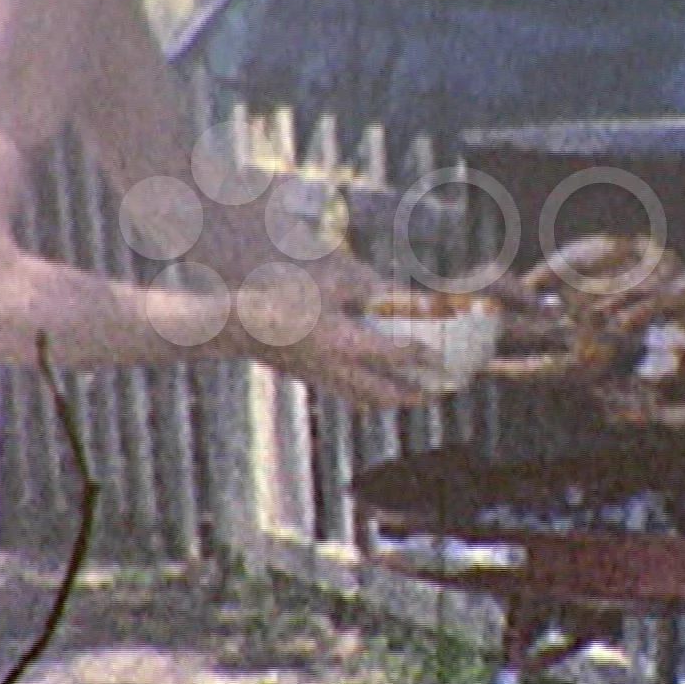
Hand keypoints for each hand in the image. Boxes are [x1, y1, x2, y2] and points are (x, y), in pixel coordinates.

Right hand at [234, 249, 443, 407]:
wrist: (239, 325)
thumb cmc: (285, 297)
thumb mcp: (331, 283)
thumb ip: (368, 287)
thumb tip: (400, 292)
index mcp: (347, 344)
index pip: (397, 355)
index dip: (424, 357)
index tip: (445, 357)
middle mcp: (339, 369)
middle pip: (386, 393)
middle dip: (415, 395)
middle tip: (438, 393)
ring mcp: (323, 378)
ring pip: (366, 400)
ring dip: (393, 400)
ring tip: (412, 396)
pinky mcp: (310, 379)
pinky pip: (347, 395)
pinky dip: (367, 396)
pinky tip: (372, 388)